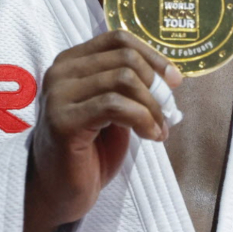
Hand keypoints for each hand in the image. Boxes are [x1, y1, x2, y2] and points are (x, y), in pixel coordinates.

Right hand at [22, 30, 182, 231]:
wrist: (60, 192)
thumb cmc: (89, 150)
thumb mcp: (113, 107)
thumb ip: (130, 86)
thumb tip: (169, 77)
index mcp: (72, 61)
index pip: (118, 39)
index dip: (152, 55)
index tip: (174, 80)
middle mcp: (60, 72)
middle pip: (125, 57)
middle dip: (156, 86)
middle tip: (167, 113)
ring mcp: (58, 94)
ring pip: (123, 79)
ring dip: (152, 107)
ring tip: (159, 130)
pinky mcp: (63, 120)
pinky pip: (115, 106)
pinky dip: (143, 119)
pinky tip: (151, 137)